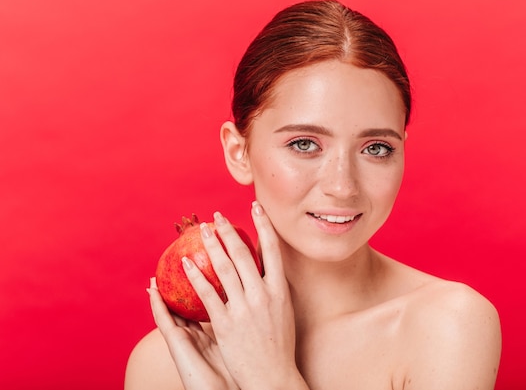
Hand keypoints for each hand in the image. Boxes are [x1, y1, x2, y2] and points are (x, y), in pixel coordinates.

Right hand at [148, 278, 238, 389]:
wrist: (236, 389)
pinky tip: (152, 288)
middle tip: (178, 267)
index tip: (202, 271)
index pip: (204, 309)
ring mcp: (185, 339)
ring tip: (157, 273)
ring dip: (162, 292)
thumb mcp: (247, 337)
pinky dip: (156, 303)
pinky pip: (164, 319)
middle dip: (180, 290)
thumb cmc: (246, 368)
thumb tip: (264, 299)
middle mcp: (196, 335)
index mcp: (212, 334)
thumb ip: (249, 320)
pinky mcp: (177, 343)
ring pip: (170, 312)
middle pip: (184, 309)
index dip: (201, 291)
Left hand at [182, 201, 306, 389]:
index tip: (255, 207)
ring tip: (203, 230)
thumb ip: (273, 285)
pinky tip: (186, 263)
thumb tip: (267, 262)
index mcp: (280, 290)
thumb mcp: (284, 310)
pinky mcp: (225, 324)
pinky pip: (207, 294)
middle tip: (218, 216)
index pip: (272, 250)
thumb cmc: (279, 343)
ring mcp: (244, 309)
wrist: (272, 377)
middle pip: (243, 254)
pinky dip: (195, 276)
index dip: (264, 225)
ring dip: (211, 246)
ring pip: (223, 269)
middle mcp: (263, 296)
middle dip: (229, 231)